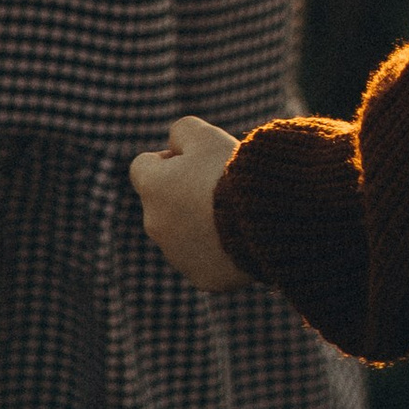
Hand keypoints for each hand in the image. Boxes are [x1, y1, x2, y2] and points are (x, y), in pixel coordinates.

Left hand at [129, 116, 244, 291]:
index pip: (143, 166)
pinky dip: (217, 251)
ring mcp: (177, 256)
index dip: (169, 159)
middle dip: (184, 194)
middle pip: (163, 203)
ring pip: (182, 234)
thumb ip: (181, 131)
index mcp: (152, 188)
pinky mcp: (201, 277)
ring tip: (235, 212)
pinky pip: (204, 260)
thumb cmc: (231, 173)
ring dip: (199, 223)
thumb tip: (174, 144)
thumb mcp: (205, 135)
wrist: (264, 219)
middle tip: (221, 186)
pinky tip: (240, 237)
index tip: (197, 161)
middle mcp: (155, 225)